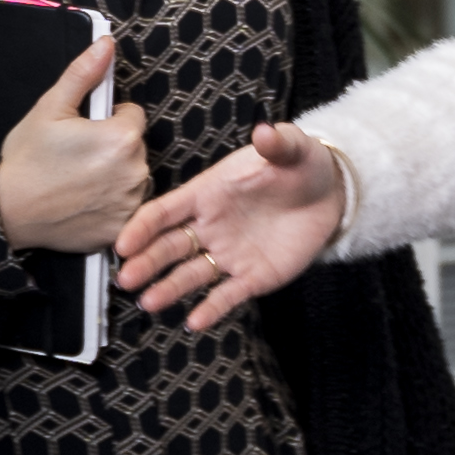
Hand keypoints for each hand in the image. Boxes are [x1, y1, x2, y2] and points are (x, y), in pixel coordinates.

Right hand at [0, 37, 149, 253]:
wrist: (8, 213)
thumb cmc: (27, 160)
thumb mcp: (50, 108)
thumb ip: (83, 74)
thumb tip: (106, 43)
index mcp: (122, 137)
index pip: (132, 116)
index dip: (108, 119)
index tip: (85, 131)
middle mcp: (135, 171)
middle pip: (135, 147)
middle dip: (113, 147)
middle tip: (78, 157)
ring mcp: (131, 202)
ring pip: (133, 176)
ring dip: (116, 176)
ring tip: (80, 181)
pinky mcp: (123, 227)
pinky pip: (128, 207)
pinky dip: (112, 204)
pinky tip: (86, 202)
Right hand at [114, 122, 343, 329]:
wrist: (331, 193)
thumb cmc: (301, 165)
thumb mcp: (292, 148)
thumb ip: (277, 143)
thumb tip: (265, 132)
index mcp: (208, 194)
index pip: (166, 211)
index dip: (142, 226)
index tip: (123, 244)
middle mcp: (211, 227)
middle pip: (170, 246)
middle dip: (146, 262)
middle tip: (126, 279)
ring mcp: (229, 254)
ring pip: (191, 274)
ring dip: (169, 288)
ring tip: (149, 303)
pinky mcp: (254, 276)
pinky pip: (228, 295)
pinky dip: (212, 309)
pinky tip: (195, 322)